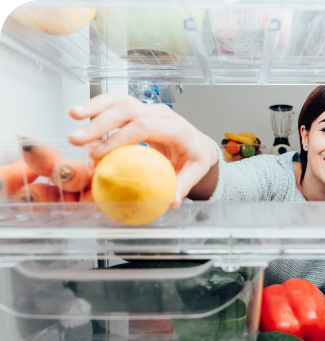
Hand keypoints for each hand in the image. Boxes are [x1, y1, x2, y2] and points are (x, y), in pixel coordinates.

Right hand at [68, 92, 217, 203]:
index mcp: (175, 128)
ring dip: (95, 106)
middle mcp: (161, 114)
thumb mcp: (194, 172)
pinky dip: (98, 106)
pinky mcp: (140, 109)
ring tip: (73, 115)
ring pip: (120, 100)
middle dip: (100, 122)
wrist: (197, 143)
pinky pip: (117, 102)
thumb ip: (182, 186)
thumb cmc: (194, 157)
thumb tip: (171, 202)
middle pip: (128, 109)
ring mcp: (150, 109)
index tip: (98, 154)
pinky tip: (81, 113)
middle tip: (77, 139)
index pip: (143, 127)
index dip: (118, 138)